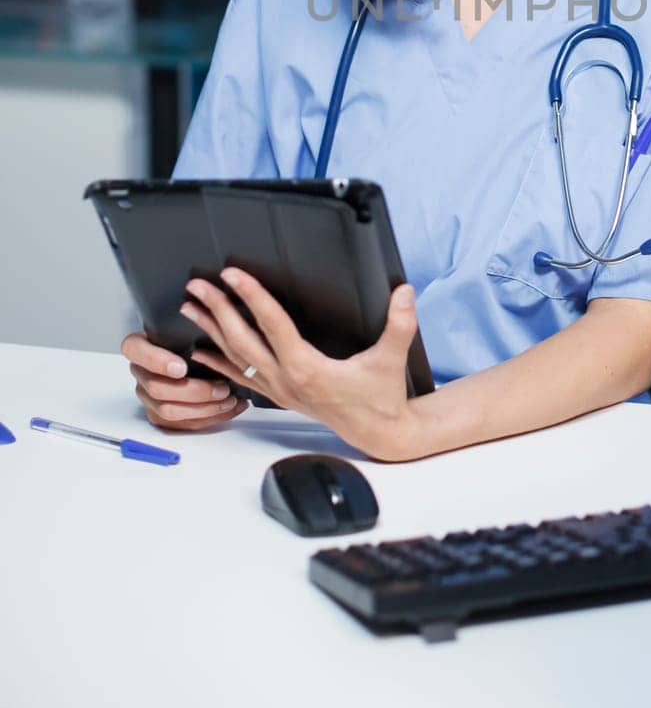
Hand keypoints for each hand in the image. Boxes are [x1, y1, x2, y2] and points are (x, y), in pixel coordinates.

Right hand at [121, 332, 249, 431]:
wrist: (191, 353)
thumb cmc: (190, 337)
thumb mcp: (188, 325)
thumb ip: (195, 321)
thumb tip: (215, 311)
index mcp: (140, 346)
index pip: (136, 351)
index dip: (158, 361)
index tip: (182, 366)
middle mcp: (140, 372)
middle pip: (157, 388)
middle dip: (194, 391)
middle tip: (221, 387)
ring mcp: (148, 396)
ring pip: (168, 410)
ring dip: (204, 408)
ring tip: (229, 398)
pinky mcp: (159, 415)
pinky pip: (181, 424)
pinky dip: (210, 418)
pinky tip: (231, 408)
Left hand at [178, 268, 421, 460]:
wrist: (379, 433)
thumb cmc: (383, 397)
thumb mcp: (392, 359)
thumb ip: (400, 324)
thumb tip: (404, 292)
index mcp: (308, 368)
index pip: (273, 324)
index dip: (252, 296)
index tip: (233, 275)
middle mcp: (287, 379)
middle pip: (243, 339)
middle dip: (218, 309)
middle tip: (198, 285)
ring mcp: (279, 389)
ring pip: (236, 357)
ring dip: (211, 331)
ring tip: (190, 308)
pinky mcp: (280, 395)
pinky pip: (241, 377)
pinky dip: (218, 363)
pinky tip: (200, 353)